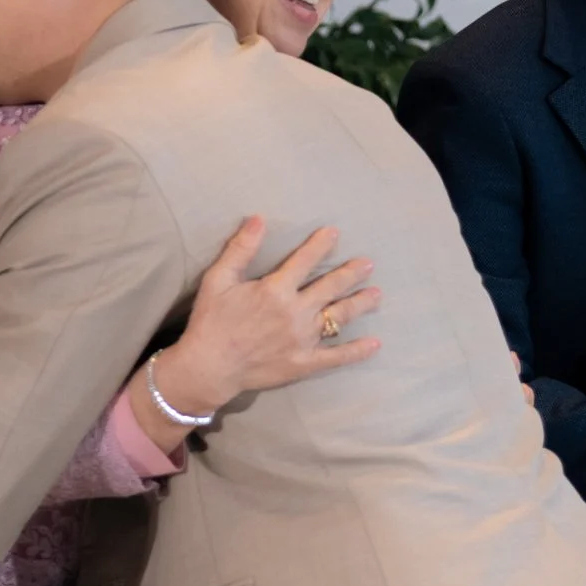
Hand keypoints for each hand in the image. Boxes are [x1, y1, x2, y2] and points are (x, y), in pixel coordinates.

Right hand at [135, 220, 382, 453]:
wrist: (208, 367)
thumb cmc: (211, 321)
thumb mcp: (218, 280)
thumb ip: (240, 249)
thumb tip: (258, 218)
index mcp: (276, 290)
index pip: (305, 261)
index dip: (321, 245)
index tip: (335, 233)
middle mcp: (296, 312)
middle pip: (331, 287)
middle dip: (351, 273)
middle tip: (368, 264)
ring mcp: (303, 339)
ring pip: (339, 317)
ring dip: (359, 304)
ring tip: (376, 294)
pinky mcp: (304, 363)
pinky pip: (335, 357)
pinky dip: (356, 351)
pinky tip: (374, 344)